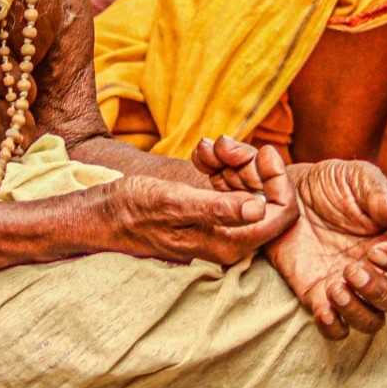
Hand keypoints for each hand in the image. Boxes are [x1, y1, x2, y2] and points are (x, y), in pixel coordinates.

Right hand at [89, 164, 296, 268]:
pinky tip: (200, 154)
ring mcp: (222, 227)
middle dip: (250, 165)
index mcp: (230, 243)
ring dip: (232, 161)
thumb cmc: (134, 210)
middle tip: (222, 144)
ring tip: (205, 146)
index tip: (263, 152)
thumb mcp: (175, 202)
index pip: (282, 215)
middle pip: (266, 198)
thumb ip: (219, 209)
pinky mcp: (210, 214)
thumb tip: (259, 209)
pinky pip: (229, 186)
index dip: (278, 181)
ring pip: (247, 188)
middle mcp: (231, 239)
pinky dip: (219, 166)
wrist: (104, 214)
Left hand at [254, 155, 386, 339]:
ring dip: (358, 311)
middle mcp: (380, 271)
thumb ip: (377, 190)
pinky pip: (336, 329)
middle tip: (352, 270)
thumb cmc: (328, 183)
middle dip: (380, 292)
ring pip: (372, 321)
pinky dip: (333, 326)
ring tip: (335, 287)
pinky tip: (323, 308)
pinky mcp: (320, 298)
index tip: (377, 251)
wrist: (282, 195)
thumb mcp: (354, 176)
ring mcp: (351, 289)